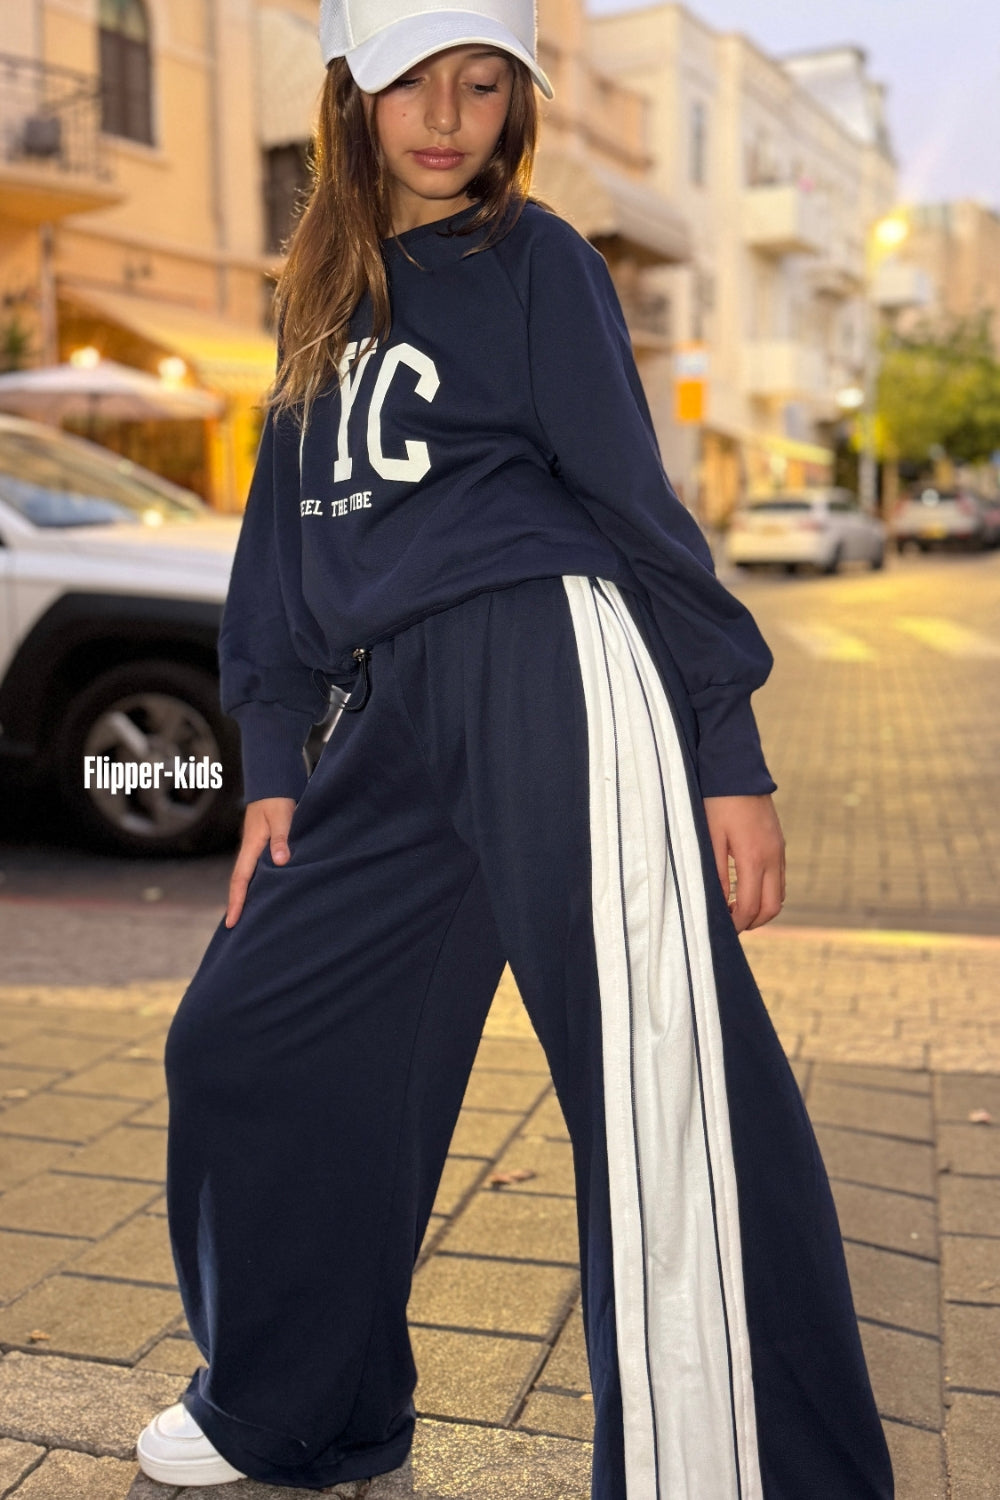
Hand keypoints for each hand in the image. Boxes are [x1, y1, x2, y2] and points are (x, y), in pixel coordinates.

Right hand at [225, 797, 296, 927]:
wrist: (273, 782)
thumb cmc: (278, 799)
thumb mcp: (282, 817)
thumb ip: (281, 838)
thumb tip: (280, 861)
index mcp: (251, 846)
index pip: (240, 880)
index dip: (236, 902)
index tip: (231, 922)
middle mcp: (251, 850)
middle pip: (241, 883)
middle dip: (238, 905)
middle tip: (237, 929)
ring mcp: (256, 848)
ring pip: (250, 878)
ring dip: (249, 896)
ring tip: (252, 918)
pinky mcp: (265, 845)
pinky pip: (259, 870)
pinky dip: (259, 884)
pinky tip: (267, 893)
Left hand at [703, 794, 784, 932]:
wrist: (738, 770)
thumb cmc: (717, 802)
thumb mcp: (710, 838)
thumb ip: (717, 874)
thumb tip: (720, 905)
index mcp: (753, 858)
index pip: (751, 906)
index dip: (737, 924)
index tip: (722, 930)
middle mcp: (772, 857)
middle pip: (772, 908)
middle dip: (753, 922)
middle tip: (731, 926)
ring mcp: (779, 851)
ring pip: (779, 895)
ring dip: (762, 909)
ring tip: (737, 909)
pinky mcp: (779, 844)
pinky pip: (779, 879)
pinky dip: (767, 892)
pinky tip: (746, 889)